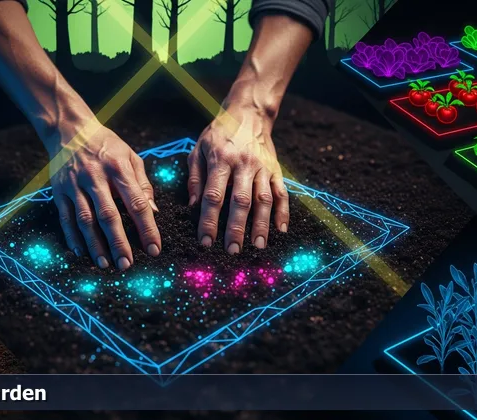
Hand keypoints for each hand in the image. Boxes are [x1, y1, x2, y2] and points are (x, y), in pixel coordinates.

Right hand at [47, 118, 160, 269]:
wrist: (70, 129)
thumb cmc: (107, 145)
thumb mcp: (131, 156)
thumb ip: (142, 184)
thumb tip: (153, 212)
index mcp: (119, 168)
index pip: (136, 203)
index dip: (146, 228)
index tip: (154, 249)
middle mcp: (96, 177)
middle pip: (108, 215)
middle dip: (119, 243)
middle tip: (127, 264)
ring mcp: (75, 184)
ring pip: (85, 220)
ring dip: (95, 245)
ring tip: (105, 264)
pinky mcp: (59, 190)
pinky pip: (66, 217)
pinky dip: (72, 237)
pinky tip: (81, 252)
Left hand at [188, 103, 288, 253]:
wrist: (248, 114)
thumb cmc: (219, 134)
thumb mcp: (199, 149)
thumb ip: (195, 177)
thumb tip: (193, 206)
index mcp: (221, 160)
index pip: (213, 195)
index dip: (209, 220)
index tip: (205, 242)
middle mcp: (243, 165)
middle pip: (240, 201)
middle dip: (236, 228)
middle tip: (233, 251)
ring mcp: (262, 168)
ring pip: (263, 200)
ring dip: (261, 225)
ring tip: (257, 246)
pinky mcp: (276, 170)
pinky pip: (281, 193)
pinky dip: (283, 213)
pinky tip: (280, 231)